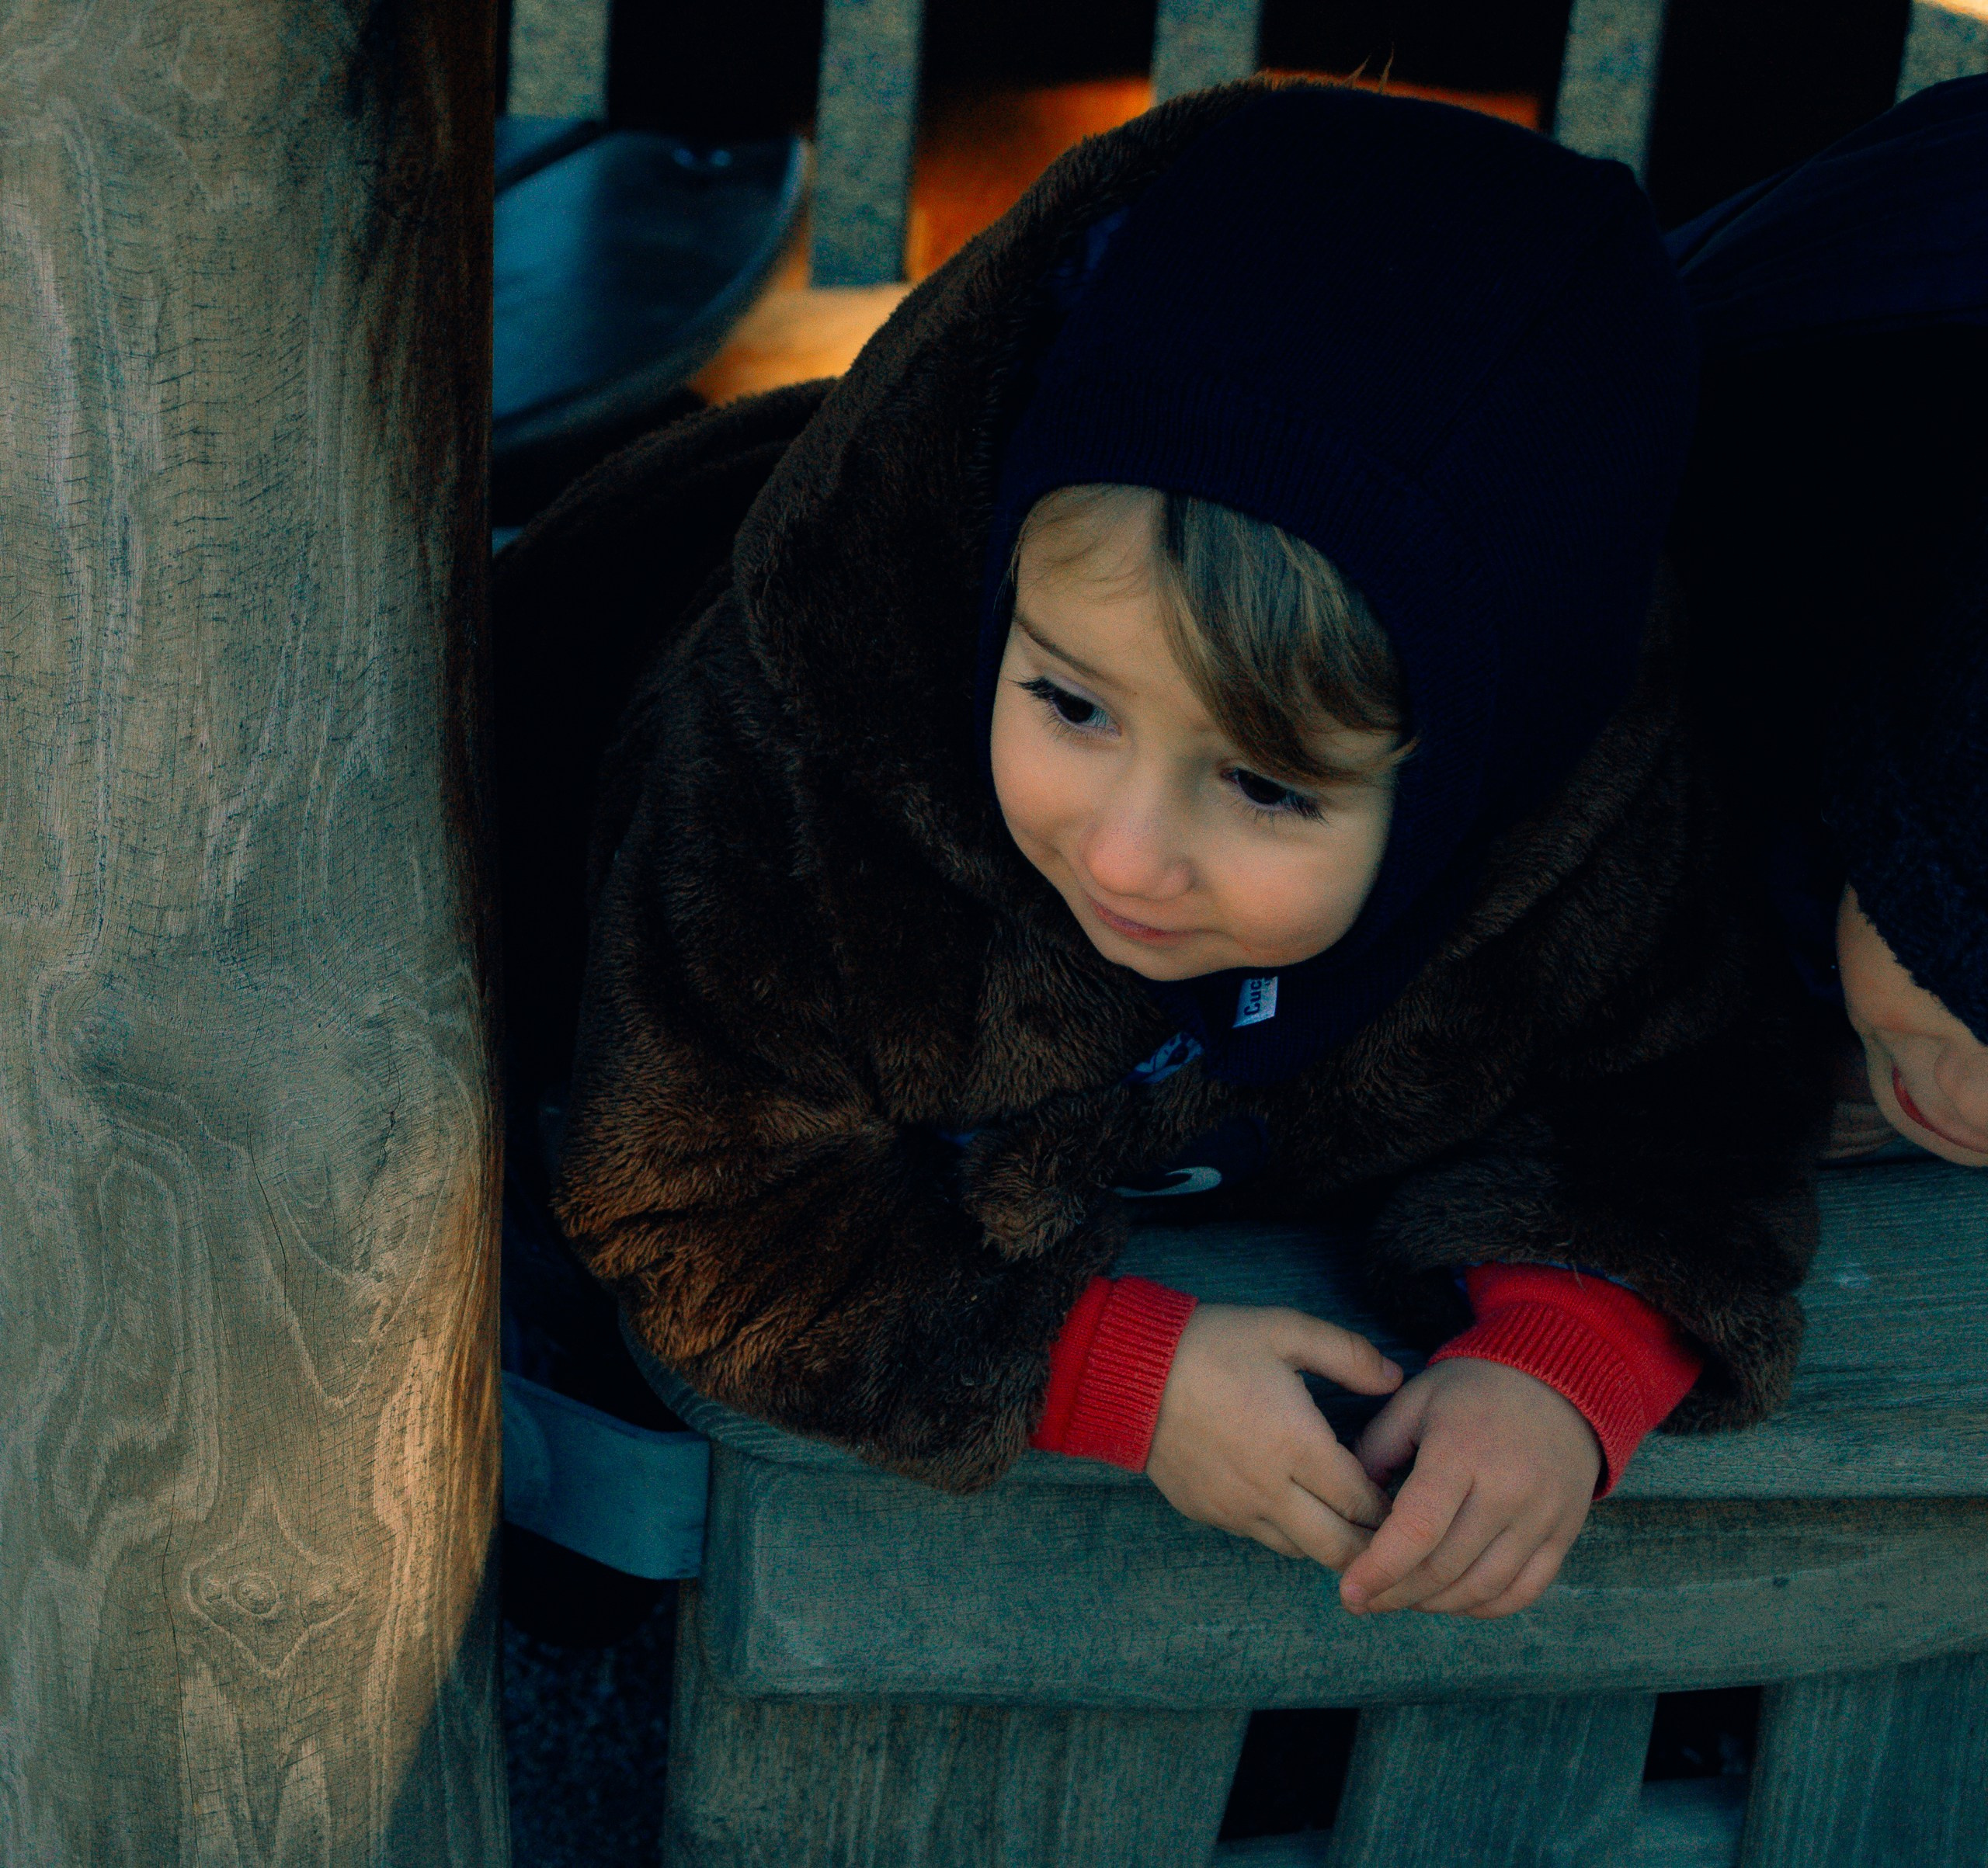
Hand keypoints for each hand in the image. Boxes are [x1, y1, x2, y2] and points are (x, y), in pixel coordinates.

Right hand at [1145, 1304, 1402, 1570]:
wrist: (1128, 1370)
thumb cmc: (1210, 1344)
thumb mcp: (1284, 1330)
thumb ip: (1348, 1354)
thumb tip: (1395, 1379)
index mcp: (1298, 1446)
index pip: (1363, 1502)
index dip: (1392, 1509)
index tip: (1407, 1501)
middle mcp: (1270, 1489)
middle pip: (1338, 1547)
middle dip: (1371, 1548)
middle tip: (1391, 1535)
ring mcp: (1235, 1507)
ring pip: (1300, 1551)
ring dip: (1328, 1543)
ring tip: (1347, 1524)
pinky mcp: (1207, 1512)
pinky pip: (1259, 1537)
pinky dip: (1286, 1532)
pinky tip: (1292, 1505)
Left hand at [1339, 1358, 1599, 1619]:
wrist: (1560, 1380)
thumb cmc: (1474, 1389)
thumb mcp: (1415, 1400)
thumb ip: (1377, 1449)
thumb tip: (1349, 1504)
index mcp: (1462, 1452)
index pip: (1417, 1529)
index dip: (1379, 1568)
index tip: (1348, 1590)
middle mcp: (1508, 1491)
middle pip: (1445, 1567)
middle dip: (1396, 1593)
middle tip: (1362, 1601)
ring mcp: (1541, 1517)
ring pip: (1482, 1588)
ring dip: (1434, 1604)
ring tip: (1400, 1599)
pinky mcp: (1563, 1534)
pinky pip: (1523, 1591)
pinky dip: (1482, 1606)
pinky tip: (1450, 1599)